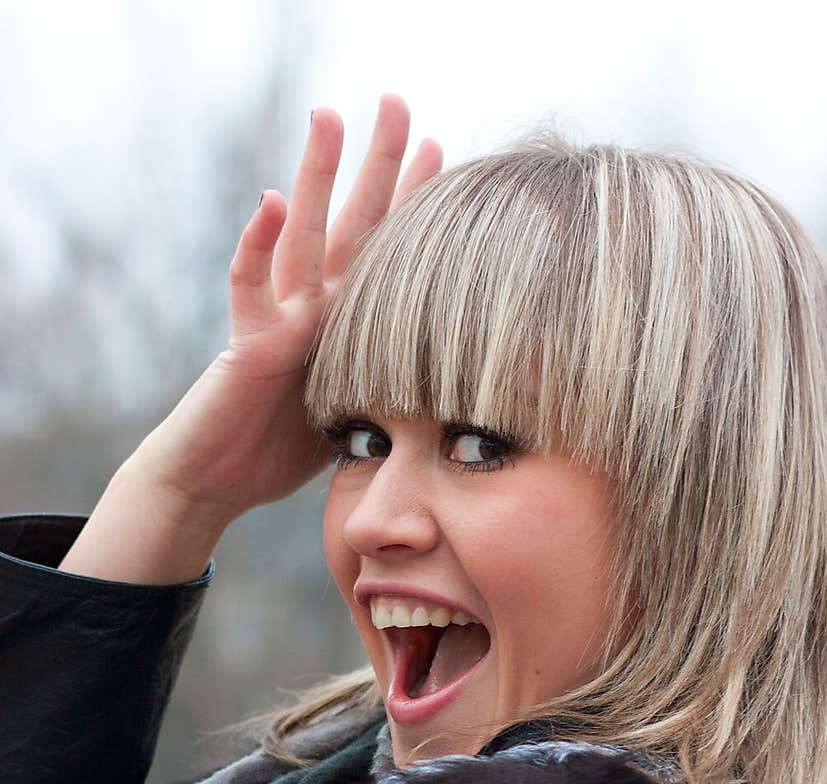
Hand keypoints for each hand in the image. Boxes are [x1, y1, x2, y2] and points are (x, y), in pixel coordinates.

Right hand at [125, 94, 441, 527]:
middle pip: (353, 224)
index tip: (445, 149)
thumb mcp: (354, 413)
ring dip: (315, 176)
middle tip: (398, 100)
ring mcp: (281, 320)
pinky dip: (258, 247)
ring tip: (328, 115)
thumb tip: (450, 386)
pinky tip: (271, 204)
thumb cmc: (279, 451)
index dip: (413, 204)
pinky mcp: (249, 346)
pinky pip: (251, 288)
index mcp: (345, 323)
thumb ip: (386, 383)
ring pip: (301, 237)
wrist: (217, 481)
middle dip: (377, 164)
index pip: (386, 252)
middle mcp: (315, 309)